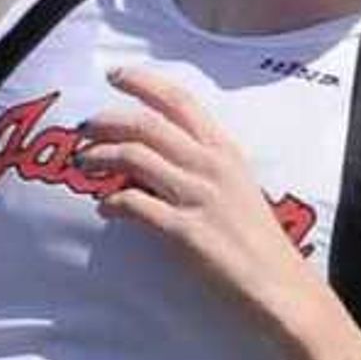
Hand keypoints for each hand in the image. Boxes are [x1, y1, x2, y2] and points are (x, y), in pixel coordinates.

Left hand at [84, 67, 326, 331]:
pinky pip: (134, 203)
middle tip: (83, 127)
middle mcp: (210, 165)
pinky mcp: (183, 230)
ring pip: (134, 157)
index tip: (115, 74)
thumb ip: (202, 165)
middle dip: (107, 120)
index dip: (143, 82)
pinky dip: (112, 202)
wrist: (277, 285)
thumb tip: (157, 157)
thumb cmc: (254, 238)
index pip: (179, 99)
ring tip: (83, 163)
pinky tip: (105, 209)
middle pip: (146, 124)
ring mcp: (197, 196)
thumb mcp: (235, 186)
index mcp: (224, 149)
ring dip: (100, 156)